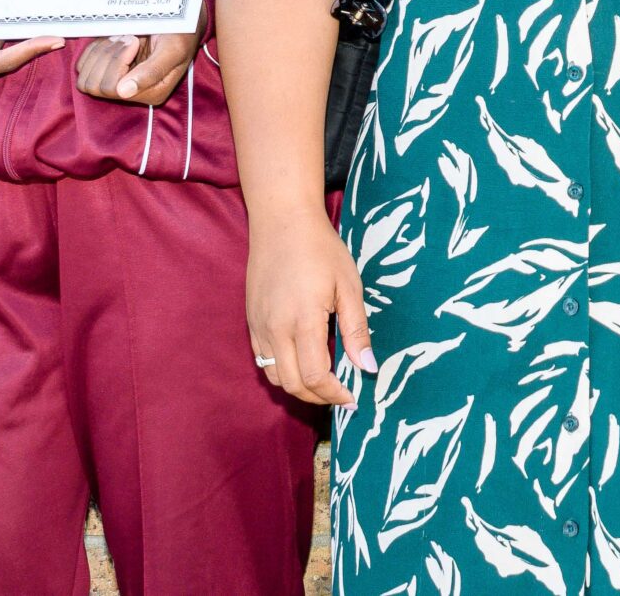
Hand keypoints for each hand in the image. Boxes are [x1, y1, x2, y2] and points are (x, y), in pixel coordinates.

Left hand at [74, 32, 200, 105]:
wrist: (177, 20)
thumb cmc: (180, 34)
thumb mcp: (172, 50)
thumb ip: (152, 72)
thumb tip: (124, 93)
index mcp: (151, 93)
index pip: (114, 89)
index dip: (118, 62)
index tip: (134, 41)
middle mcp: (131, 93)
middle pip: (96, 86)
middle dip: (108, 57)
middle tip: (127, 37)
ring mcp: (116, 83)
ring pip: (85, 80)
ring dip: (100, 53)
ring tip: (120, 37)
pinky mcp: (105, 71)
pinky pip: (83, 68)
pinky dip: (93, 50)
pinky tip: (111, 40)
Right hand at [246, 213, 374, 407]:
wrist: (282, 222)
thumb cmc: (321, 249)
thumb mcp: (349, 286)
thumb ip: (356, 330)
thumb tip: (368, 367)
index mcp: (302, 321)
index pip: (315, 376)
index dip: (334, 394)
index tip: (353, 398)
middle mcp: (275, 329)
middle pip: (292, 384)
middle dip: (318, 397)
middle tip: (341, 395)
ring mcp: (259, 326)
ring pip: (274, 376)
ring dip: (299, 386)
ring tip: (324, 382)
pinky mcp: (251, 321)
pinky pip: (263, 359)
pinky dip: (282, 370)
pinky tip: (302, 361)